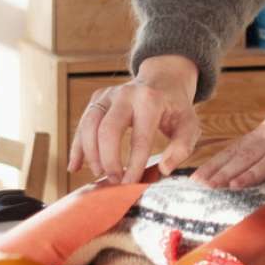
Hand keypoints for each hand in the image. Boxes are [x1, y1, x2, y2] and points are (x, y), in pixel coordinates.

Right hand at [68, 56, 199, 183]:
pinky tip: (75, 166)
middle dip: (109, 160)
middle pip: (107, 130)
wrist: (163, 80)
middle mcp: (126, 94)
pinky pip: (82, 124)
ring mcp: (108, 95)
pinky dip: (77, 147)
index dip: (134, 164)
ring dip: (90, 154)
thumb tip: (164, 169)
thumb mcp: (189, 125)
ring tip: (99, 174)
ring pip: (89, 125)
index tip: (130, 185)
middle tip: (114, 181)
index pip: (140, 138)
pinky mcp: (97, 99)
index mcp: (150, 100)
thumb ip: (182, 147)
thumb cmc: (175, 108)